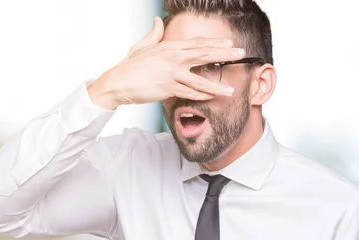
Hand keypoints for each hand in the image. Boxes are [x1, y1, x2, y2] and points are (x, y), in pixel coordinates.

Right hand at [88, 16, 245, 109]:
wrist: (117, 83)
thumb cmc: (129, 66)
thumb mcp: (142, 46)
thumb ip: (154, 34)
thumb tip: (159, 21)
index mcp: (168, 46)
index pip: (197, 43)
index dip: (215, 43)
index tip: (229, 44)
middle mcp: (172, 57)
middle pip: (204, 54)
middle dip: (224, 55)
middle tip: (241, 54)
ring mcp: (171, 73)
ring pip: (199, 80)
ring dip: (216, 85)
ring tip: (230, 89)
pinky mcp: (167, 88)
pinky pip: (189, 93)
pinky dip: (201, 96)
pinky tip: (212, 98)